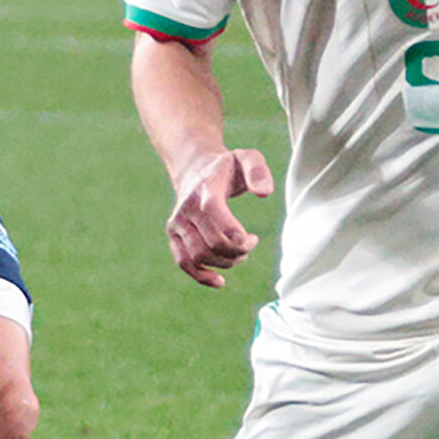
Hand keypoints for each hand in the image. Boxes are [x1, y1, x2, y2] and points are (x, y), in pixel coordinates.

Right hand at [166, 148, 273, 286]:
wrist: (195, 168)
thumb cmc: (228, 167)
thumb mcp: (247, 157)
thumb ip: (258, 170)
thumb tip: (264, 193)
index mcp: (205, 187)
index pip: (212, 210)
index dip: (231, 230)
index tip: (251, 239)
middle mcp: (187, 207)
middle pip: (211, 241)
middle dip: (237, 250)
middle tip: (252, 243)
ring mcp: (177, 223)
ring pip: (199, 256)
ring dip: (226, 262)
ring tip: (241, 254)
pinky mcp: (174, 235)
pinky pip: (183, 262)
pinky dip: (201, 276)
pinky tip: (220, 281)